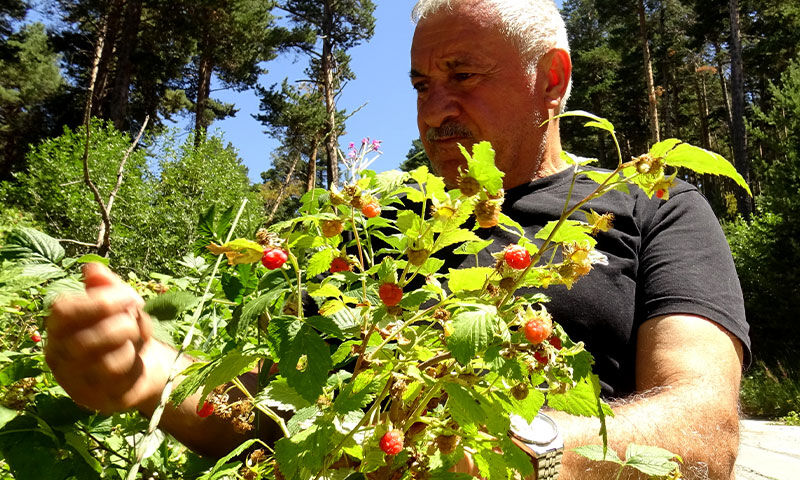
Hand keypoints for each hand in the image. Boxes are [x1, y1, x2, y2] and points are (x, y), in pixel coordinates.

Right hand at [45, 263, 159, 413]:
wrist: (144, 365)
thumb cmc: (125, 329)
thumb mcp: (120, 303)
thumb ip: (106, 286)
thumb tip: (92, 269)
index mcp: (59, 326)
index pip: (64, 311)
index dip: (100, 302)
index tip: (131, 297)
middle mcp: (59, 354)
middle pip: (86, 340)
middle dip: (122, 326)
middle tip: (138, 321)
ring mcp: (74, 380)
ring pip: (104, 364)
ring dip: (130, 348)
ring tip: (137, 340)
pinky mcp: (95, 399)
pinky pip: (118, 382)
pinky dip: (135, 366)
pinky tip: (137, 361)